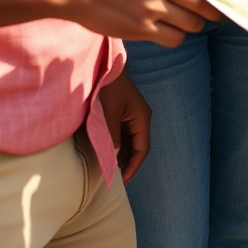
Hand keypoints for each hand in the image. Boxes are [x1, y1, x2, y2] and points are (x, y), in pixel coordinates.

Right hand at [58, 0, 246, 46]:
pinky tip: (169, 28)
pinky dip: (176, 35)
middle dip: (212, 10)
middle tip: (216, 12)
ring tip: (188, 18)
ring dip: (194, 23)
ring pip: (190, 23)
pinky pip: (173, 38)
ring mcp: (150, 7)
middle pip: (201, 2)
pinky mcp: (140, 28)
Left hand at [98, 66, 150, 183]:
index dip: (133, 167)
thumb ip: (112, 137)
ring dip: (122, 156)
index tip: (121, 181)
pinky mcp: (124, 114)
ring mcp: (132, 116)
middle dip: (128, 164)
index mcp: (142, 118)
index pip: (142, 149)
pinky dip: (117, 147)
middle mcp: (140, 118)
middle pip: (138, 147)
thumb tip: (113, 159)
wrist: (105, 66)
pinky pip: (124, 135)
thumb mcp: (109, 114)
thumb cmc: (108, 87)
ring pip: (131, 142)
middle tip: (114, 180)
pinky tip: (107, 154)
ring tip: (110, 171)